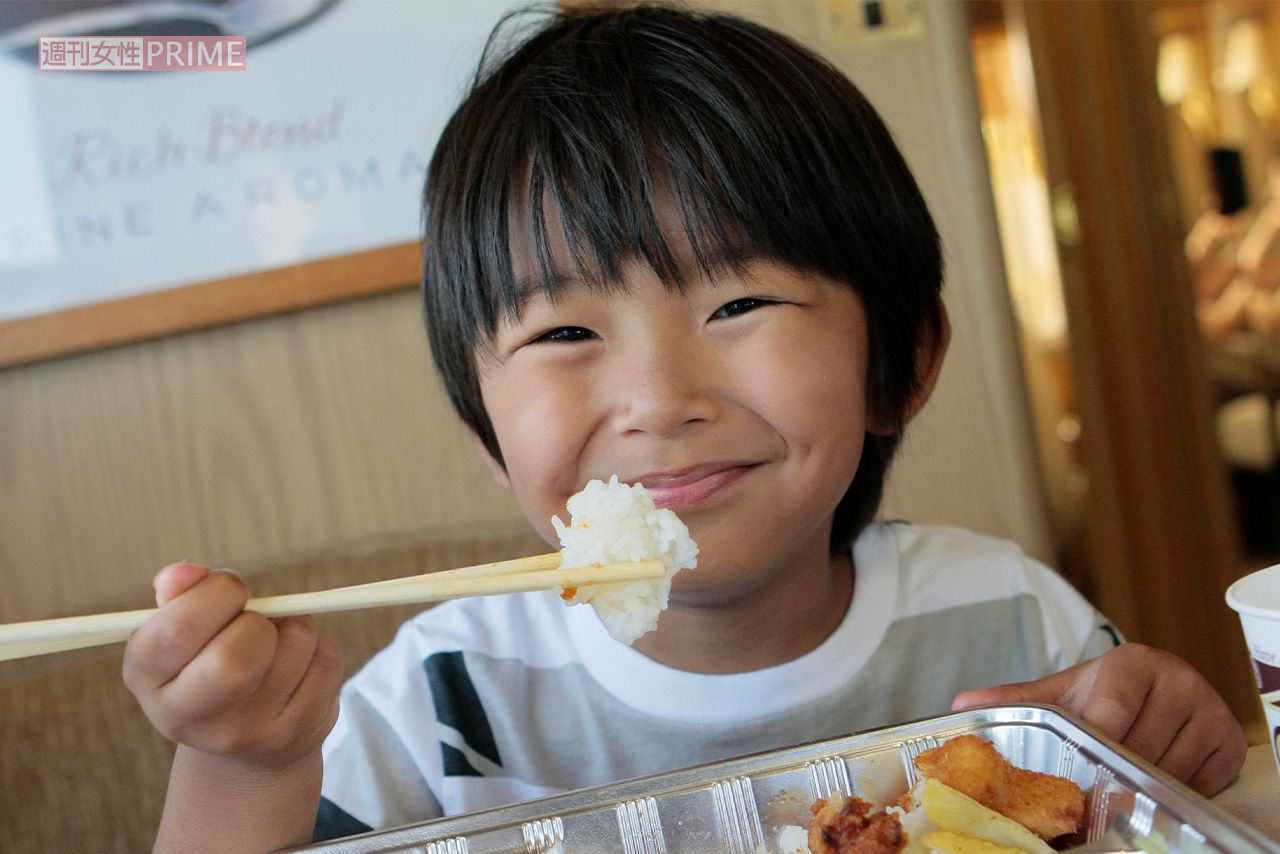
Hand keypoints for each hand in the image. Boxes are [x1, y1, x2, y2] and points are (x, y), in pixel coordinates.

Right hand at [123, 562, 342, 769]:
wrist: (242, 752)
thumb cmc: (209, 663)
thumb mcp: (184, 631)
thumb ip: (181, 594)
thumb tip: (183, 572)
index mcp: (147, 678)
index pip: (177, 630)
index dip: (215, 594)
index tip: (230, 589)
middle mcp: (185, 717)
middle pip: (235, 657)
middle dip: (258, 621)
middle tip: (254, 621)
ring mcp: (244, 734)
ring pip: (294, 645)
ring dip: (295, 627)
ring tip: (276, 645)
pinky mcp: (294, 736)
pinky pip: (326, 662)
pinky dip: (320, 649)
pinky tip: (297, 669)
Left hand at [951, 643, 1246, 795]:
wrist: (1151, 690)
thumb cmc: (1102, 694)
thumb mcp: (1062, 692)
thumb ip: (1016, 699)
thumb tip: (961, 705)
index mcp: (1132, 663)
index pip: (1113, 712)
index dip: (1092, 745)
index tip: (1075, 769)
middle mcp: (1178, 680)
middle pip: (1140, 748)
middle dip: (1111, 773)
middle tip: (1090, 791)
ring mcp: (1209, 710)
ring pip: (1168, 771)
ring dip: (1140, 786)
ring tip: (1118, 784)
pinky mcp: (1231, 742)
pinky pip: (1198, 784)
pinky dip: (1172, 792)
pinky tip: (1152, 779)